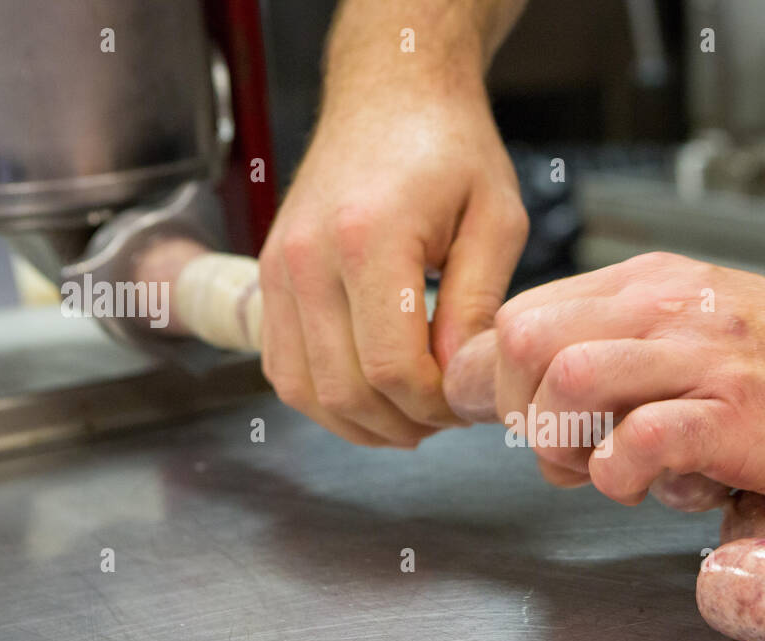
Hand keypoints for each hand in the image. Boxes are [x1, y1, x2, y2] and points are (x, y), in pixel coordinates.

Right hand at [258, 87, 528, 446]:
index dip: (437, 406)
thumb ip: (478, 305)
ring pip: (304, 392)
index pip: (393, 369)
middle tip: (449, 416)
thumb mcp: (497, 220)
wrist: (389, 94)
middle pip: (345, 391)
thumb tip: (461, 382)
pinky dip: (326, 399)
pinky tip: (373, 395)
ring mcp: (278, 270)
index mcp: (368, 240)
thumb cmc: (450, 149)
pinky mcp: (268, 278)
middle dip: (405, 422)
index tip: (471, 401)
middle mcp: (307, 259)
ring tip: (414, 415)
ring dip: (362, 422)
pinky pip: (282, 369)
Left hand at [493, 252, 764, 502]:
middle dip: (520, 416)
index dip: (501, 387)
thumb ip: (613, 353)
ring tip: (607, 472)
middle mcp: (663, 306)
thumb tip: (529, 403)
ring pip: (567, 379)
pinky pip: (639, 438)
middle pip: (522, 341)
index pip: (517, 318)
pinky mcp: (737, 413)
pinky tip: (653, 485)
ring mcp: (701, 356)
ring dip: (564, 445)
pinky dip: (622, 474)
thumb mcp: (687, 332)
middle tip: (566, 455)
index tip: (532, 428)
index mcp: (642, 285)